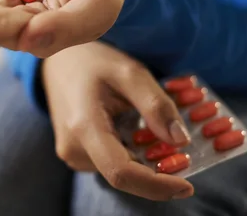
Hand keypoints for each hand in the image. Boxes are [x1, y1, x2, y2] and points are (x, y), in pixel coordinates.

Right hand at [42, 41, 193, 200]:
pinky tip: (134, 131)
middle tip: (181, 152)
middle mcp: (73, 147)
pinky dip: (130, 155)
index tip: (187, 187)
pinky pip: (109, 163)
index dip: (156, 186)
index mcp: (85, 125)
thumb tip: (181, 141)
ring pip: (118, 171)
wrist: (59, 60)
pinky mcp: (73, 153)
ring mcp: (71, 153)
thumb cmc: (94, 62)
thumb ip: (155, 105)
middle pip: (123, 175)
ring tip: (152, 130)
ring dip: (143, 161)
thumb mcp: (129, 72)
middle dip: (156, 172)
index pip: (121, 172)